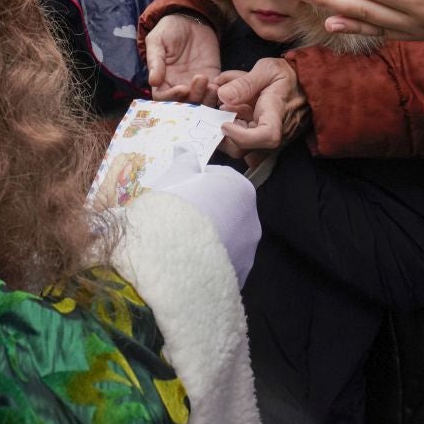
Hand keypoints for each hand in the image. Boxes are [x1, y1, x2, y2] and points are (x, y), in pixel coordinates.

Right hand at [146, 14, 220, 102]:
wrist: (190, 19)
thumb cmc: (169, 29)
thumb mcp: (157, 40)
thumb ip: (155, 60)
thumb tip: (153, 81)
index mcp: (162, 80)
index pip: (164, 98)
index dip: (172, 97)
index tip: (182, 88)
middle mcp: (178, 86)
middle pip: (184, 104)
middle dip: (193, 97)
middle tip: (200, 81)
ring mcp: (196, 84)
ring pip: (201, 102)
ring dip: (206, 98)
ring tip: (211, 84)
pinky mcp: (212, 78)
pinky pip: (215, 93)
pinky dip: (218, 93)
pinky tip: (219, 83)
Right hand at [151, 144, 259, 288]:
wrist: (171, 256)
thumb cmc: (175, 206)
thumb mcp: (176, 176)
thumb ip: (184, 160)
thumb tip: (185, 148)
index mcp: (241, 188)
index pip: (220, 180)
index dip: (197, 184)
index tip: (181, 193)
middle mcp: (252, 218)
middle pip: (226, 210)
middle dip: (208, 212)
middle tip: (180, 218)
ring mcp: (249, 250)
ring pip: (227, 238)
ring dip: (211, 238)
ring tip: (183, 244)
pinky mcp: (241, 275)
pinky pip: (225, 263)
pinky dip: (212, 262)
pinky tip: (190, 263)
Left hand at [216, 58, 308, 164]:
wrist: (307, 84)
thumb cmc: (288, 75)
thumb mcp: (267, 69)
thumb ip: (245, 82)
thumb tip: (222, 95)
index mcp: (277, 113)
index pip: (266, 136)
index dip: (241, 136)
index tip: (224, 123)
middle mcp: (276, 132)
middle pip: (245, 149)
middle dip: (223, 133)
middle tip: (216, 113)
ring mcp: (271, 139)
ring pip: (241, 145)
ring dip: (228, 127)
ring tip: (226, 104)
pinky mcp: (265, 139)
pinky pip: (246, 140)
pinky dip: (234, 126)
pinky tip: (234, 108)